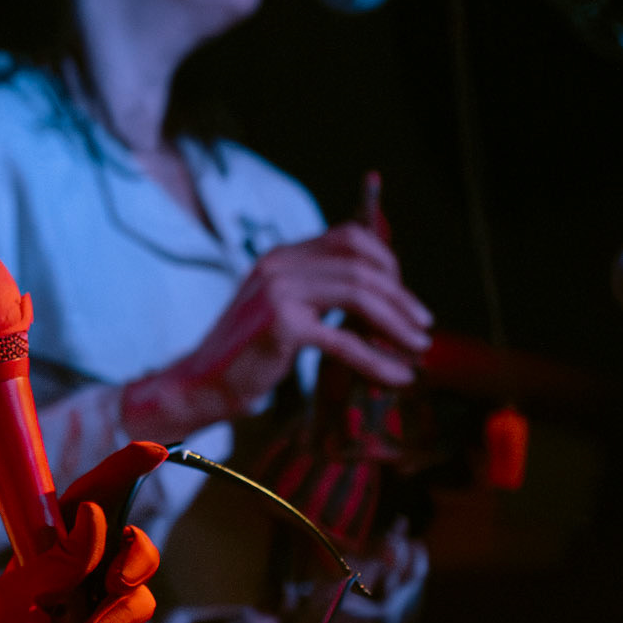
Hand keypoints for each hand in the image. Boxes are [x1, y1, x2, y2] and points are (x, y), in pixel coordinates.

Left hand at [0, 442, 163, 622]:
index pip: (88, 503)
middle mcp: (76, 584)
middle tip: (112, 584)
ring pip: (143, 596)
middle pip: (133, 547)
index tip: (154, 452)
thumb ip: (60, 557)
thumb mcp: (18, 599)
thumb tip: (95, 514)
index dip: (120, 474)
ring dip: (123, 616)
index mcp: (47, 559)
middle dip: (135, 561)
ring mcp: (97, 621)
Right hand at [121, 226, 433, 440]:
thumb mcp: (283, 312)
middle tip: (422, 323)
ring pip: (360, 294)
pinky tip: (397, 376)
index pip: (349, 237)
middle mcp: (280, 264)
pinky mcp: (282, 326)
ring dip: (397, 321)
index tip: (403, 295)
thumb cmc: (245, 357)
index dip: (387, 261)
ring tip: (419, 346)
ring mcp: (280, 292)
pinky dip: (377, 359)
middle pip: (362, 262)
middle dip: (401, 294)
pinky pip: (344, 340)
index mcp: (282, 256)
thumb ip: (319, 296)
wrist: (199, 385)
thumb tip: (376, 300)